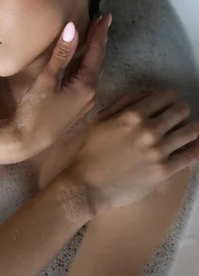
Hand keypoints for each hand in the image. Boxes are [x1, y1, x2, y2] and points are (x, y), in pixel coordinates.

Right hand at [7, 15, 110, 158]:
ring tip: (94, 37)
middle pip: (98, 62)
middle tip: (102, 22)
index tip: (105, 17)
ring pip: (93, 72)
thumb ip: (62, 54)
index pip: (96, 53)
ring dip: (93, 54)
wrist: (27, 141)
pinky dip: (86, 66)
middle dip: (99, 41)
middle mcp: (91, 94)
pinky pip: (86, 81)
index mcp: (86, 86)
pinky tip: (82, 63)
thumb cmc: (35, 110)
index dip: (99, 33)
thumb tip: (73, 28)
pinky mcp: (76, 108)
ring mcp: (85, 103)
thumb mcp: (47, 79)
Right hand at [67, 89, 198, 212]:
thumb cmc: (92, 149)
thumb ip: (124, 101)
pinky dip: (195, 147)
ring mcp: (158, 151)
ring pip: (191, 131)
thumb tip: (148, 94)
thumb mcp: (102, 118)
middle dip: (181, 110)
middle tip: (177, 115)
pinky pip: (191, 155)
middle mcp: (148, 130)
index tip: (168, 102)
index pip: (166, 96)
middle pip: (181, 110)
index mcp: (132, 115)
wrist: (89, 184)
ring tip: (186, 130)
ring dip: (190, 127)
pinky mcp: (164, 170)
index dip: (169, 97)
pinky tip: (192, 145)